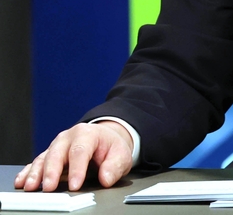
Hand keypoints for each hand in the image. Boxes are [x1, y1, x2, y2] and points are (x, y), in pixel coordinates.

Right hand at [15, 121, 132, 191]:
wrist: (105, 139)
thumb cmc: (110, 147)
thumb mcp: (121, 154)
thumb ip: (115, 166)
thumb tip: (106, 178)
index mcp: (88, 134)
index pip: (81, 150)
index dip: (77, 168)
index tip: (76, 185)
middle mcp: (69, 137)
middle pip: (58, 153)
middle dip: (52, 171)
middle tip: (49, 187)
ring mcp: (57, 146)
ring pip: (44, 158)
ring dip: (36, 173)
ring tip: (31, 186)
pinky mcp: (49, 155)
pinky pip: (36, 163)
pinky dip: (28, 172)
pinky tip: (22, 181)